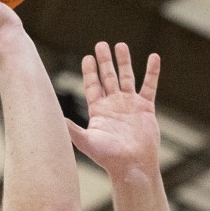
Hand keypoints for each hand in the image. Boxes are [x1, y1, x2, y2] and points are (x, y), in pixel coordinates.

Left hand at [67, 43, 160, 176]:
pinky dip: (152, 72)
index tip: (88, 57)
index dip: (90, 71)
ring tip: (121, 45)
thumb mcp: (87, 142)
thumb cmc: (109, 158)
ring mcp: (130, 105)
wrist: (133, 166)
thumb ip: (72, 129)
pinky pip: (149, 86)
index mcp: (98, 110)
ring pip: (127, 78)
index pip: (92, 85)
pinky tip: (153, 57)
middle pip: (108, 77)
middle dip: (104, 61)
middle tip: (101, 44)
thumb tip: (56, 119)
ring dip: (124, 62)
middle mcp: (113, 105)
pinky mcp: (146, 108)